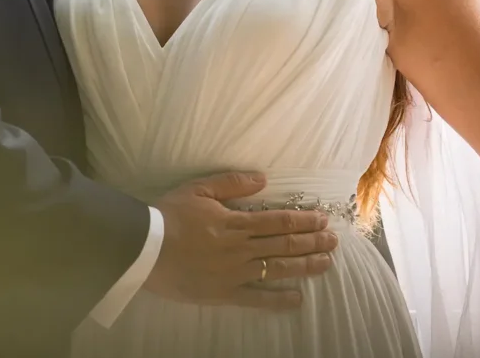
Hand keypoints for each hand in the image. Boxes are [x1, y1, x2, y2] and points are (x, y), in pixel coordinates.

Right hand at [145, 172, 338, 309]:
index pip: (279, 221)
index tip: (323, 219)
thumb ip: (232, 183)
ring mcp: (235, 273)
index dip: (304, 220)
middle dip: (312, 242)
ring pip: (278, 269)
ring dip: (305, 266)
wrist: (146, 248)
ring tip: (326, 263)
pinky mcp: (225, 293)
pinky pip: (257, 299)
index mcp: (236, 222)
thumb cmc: (170, 216)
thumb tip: (262, 178)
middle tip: (333, 241)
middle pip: (284, 245)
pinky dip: (279, 300)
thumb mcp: (199, 190)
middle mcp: (242, 248)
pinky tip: (297, 299)